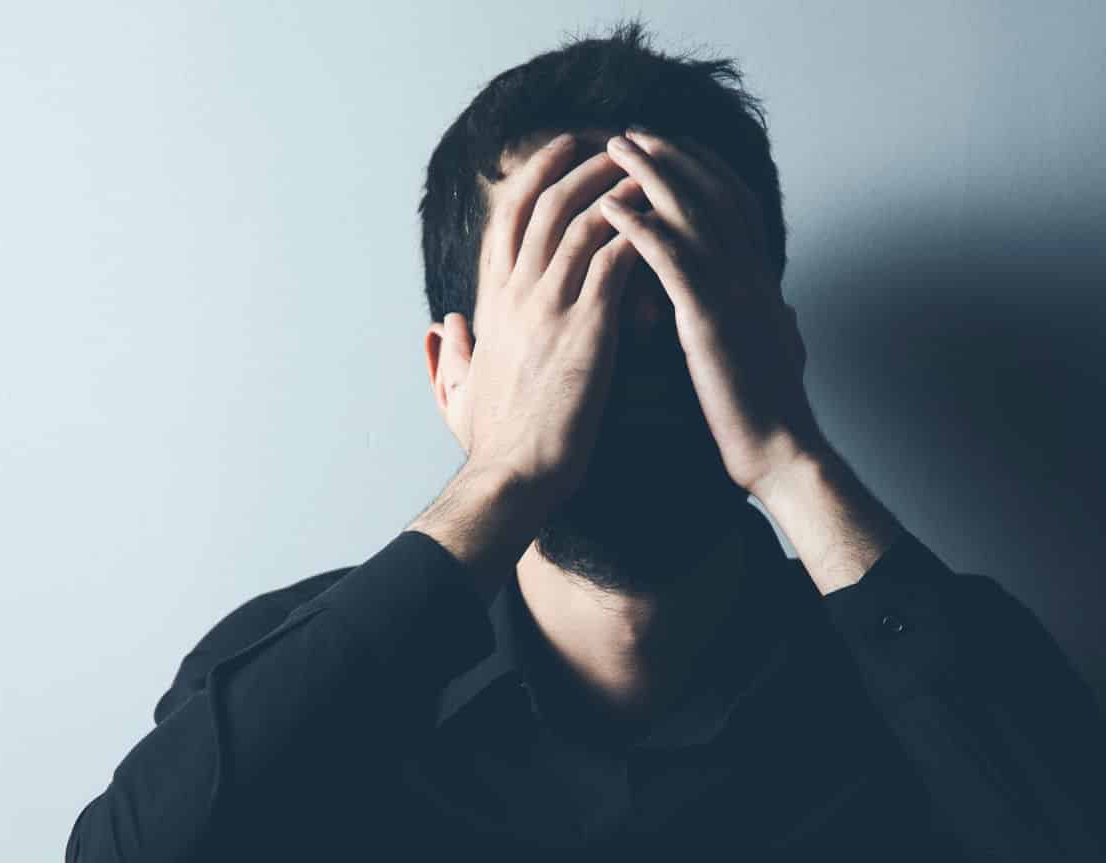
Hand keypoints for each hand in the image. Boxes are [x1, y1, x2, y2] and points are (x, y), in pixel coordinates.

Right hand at [440, 133, 647, 510]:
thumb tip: (442, 328)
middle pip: (545, 202)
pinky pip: (613, 259)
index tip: (564, 150)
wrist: (513, 477)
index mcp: (492, 303)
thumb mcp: (458, 393)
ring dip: (617, 186)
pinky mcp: (586, 328)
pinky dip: (638, 231)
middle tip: (617, 142)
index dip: (536, 175)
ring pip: (581, 218)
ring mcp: (549, 306)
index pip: (507, 218)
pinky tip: (663, 218)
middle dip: (583, 162)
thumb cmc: (492, 445)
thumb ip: (451, 355)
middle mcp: (516, 293)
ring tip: (649, 167)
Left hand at [596, 129, 827, 496]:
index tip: (673, 147)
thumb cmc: (774, 414)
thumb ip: (780, 324)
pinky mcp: (710, 319)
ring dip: (652, 173)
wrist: (780, 452)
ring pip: (693, 212)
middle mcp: (751, 275)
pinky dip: (640, 226)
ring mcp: (733, 293)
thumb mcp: (783, 356)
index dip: (706, 168)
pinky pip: (671, 258)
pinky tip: (610, 208)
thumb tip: (787, 311)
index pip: (737, 203)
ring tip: (616, 148)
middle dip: (673, 155)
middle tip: (634, 132)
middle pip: (713, 192)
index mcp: (762, 282)